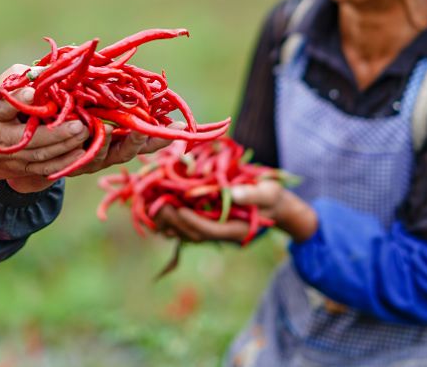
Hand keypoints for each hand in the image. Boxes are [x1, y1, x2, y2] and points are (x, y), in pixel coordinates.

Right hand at [0, 66, 92, 199]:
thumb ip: (19, 78)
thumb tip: (47, 70)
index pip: (5, 108)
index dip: (20, 99)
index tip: (34, 92)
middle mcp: (2, 137)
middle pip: (30, 136)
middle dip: (56, 132)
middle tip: (79, 123)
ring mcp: (13, 156)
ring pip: (41, 154)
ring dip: (65, 146)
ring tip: (84, 133)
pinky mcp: (22, 169)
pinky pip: (45, 168)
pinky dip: (63, 163)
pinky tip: (80, 154)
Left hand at [153, 180, 316, 243]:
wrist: (273, 206)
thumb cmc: (272, 197)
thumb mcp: (268, 192)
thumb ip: (252, 194)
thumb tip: (232, 193)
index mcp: (236, 229)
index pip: (210, 230)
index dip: (193, 222)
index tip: (179, 210)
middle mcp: (221, 232)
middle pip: (193, 234)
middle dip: (174, 222)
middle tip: (159, 206)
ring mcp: (213, 229)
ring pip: (185, 233)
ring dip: (168, 222)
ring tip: (153, 207)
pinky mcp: (206, 222)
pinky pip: (184, 226)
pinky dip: (170, 219)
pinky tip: (157, 207)